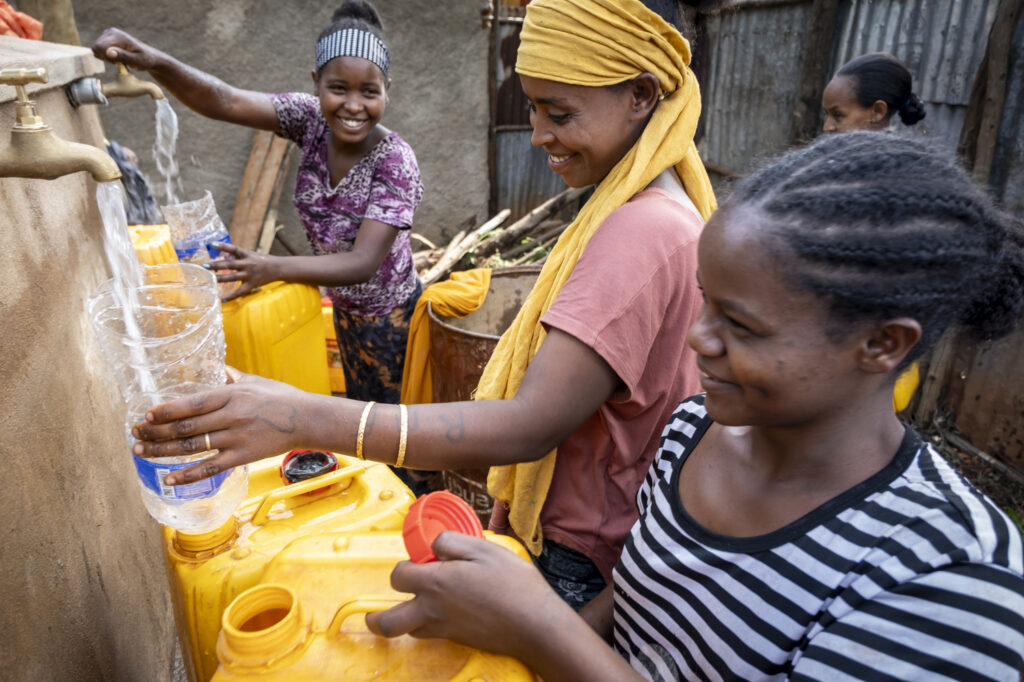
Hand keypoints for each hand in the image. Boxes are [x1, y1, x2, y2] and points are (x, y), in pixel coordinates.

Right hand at [91, 28, 159, 70]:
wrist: (148, 56)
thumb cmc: (145, 60)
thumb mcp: (137, 61)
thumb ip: (123, 56)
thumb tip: (108, 52)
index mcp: (118, 36)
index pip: (99, 46)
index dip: (106, 57)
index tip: (118, 62)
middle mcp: (111, 32)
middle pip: (96, 47)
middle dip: (105, 58)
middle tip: (119, 62)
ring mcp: (108, 33)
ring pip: (96, 49)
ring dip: (106, 57)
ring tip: (119, 59)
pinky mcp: (106, 38)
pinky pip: (98, 49)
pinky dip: (105, 56)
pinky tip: (116, 57)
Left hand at [131, 370, 310, 484]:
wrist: (307, 419)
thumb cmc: (282, 398)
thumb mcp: (256, 381)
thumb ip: (232, 378)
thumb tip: (218, 369)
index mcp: (230, 395)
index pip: (190, 404)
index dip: (166, 411)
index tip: (147, 415)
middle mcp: (230, 416)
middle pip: (185, 427)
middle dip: (155, 431)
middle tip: (135, 433)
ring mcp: (235, 438)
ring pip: (191, 447)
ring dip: (162, 450)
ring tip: (141, 451)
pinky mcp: (242, 456)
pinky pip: (210, 468)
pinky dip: (187, 475)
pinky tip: (169, 478)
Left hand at [206, 241, 280, 301]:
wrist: (278, 268)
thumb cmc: (262, 259)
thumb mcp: (251, 254)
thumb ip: (238, 255)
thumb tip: (223, 255)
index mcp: (247, 255)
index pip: (234, 249)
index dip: (223, 246)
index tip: (212, 244)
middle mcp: (248, 264)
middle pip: (230, 264)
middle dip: (217, 265)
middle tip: (205, 265)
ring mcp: (249, 275)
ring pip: (232, 277)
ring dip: (220, 278)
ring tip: (210, 279)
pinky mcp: (252, 284)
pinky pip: (240, 292)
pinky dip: (231, 296)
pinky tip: (222, 299)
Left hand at [365, 532, 574, 662]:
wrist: (535, 625)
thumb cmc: (514, 584)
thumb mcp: (485, 549)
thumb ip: (453, 542)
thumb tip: (434, 544)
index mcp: (436, 583)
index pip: (397, 576)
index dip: (404, 566)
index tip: (418, 561)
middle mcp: (432, 610)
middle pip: (388, 622)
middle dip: (377, 618)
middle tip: (376, 612)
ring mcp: (444, 629)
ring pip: (409, 630)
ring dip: (404, 620)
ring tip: (411, 608)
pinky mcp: (458, 641)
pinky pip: (430, 635)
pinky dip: (427, 626)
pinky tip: (443, 614)